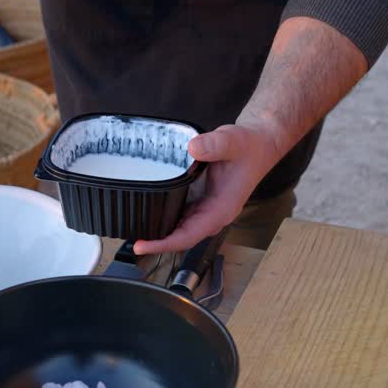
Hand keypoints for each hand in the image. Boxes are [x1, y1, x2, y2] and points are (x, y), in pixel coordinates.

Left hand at [133, 122, 284, 254]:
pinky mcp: (201, 201)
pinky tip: (148, 211)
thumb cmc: (249, 147)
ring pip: (180, 228)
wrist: (257, 145)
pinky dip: (164, 216)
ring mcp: (207, 209)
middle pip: (180, 237)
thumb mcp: (232, 141)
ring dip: (159, 232)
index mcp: (221, 209)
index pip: (189, 236)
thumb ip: (214, 144)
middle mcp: (213, 214)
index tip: (143, 246)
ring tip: (134, 229)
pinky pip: (181, 215)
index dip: (164, 244)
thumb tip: (194, 148)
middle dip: (156, 242)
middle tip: (130, 239)